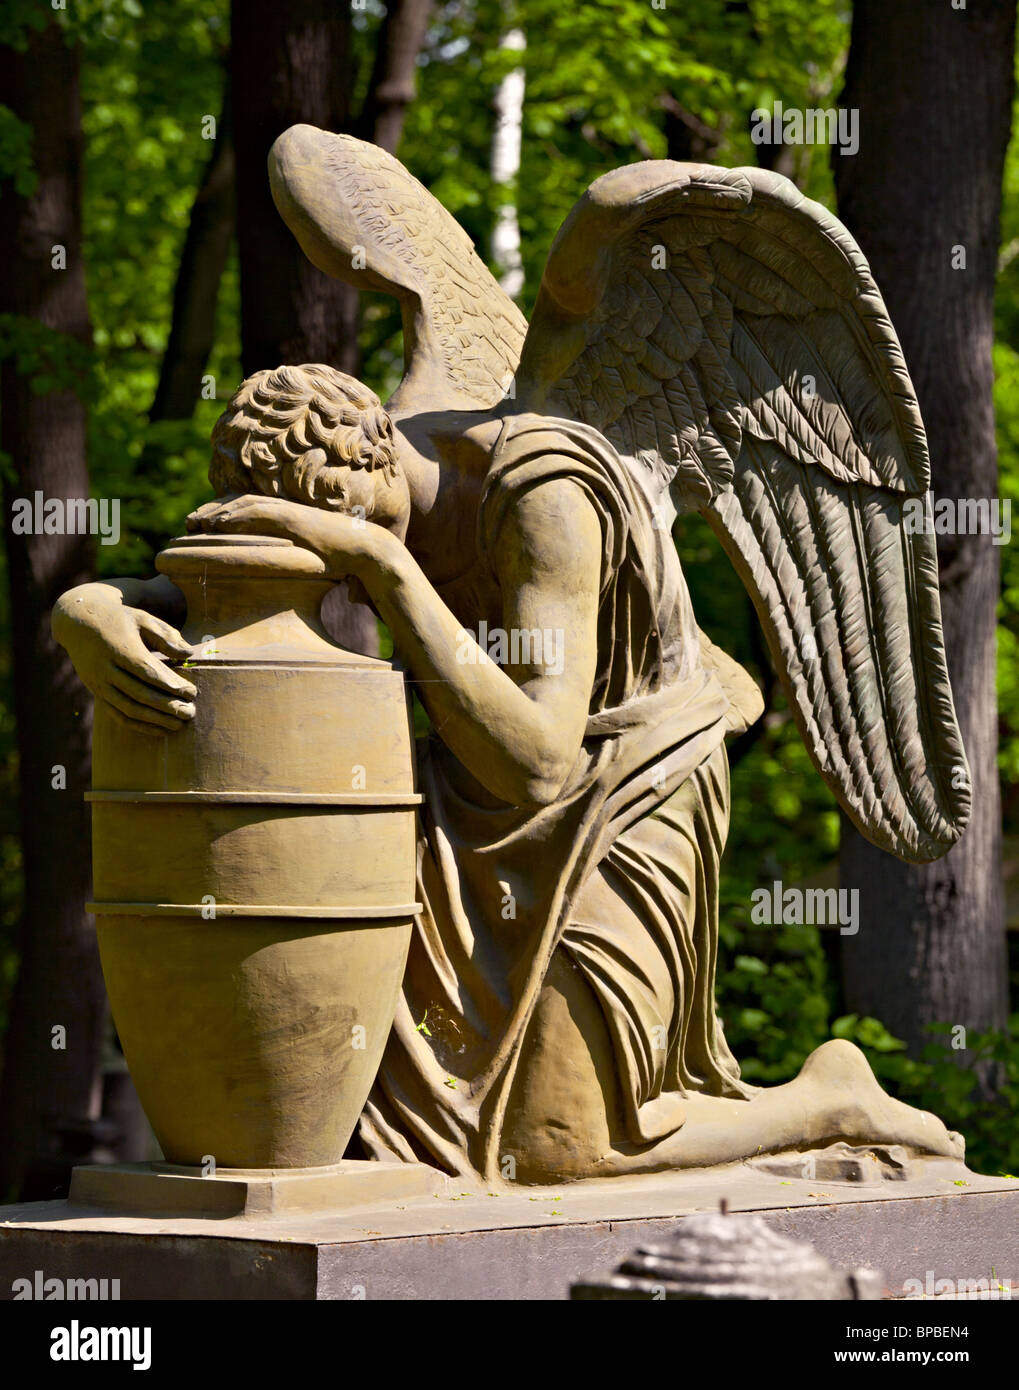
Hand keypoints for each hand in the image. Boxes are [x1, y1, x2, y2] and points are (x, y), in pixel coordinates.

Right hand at [53, 587, 196, 734]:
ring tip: (179, 724)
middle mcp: (106, 669)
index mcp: (119, 648)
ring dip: (156, 720)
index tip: (192, 692)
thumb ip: (165, 636)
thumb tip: (189, 653)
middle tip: (191, 713)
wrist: (79, 623)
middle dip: (168, 707)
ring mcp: (99, 684)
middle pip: (140, 694)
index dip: (170, 685)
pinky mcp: (97, 693)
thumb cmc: (119, 620)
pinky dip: (139, 725)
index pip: (147, 672)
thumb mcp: (143, 619)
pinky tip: (159, 729)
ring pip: (129, 709)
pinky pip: (118, 715)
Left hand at [186, 494, 393, 579]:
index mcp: (288, 519)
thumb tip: (286, 585)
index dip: (223, 516)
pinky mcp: (293, 517)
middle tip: (188, 521)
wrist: (369, 553)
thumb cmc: (346, 563)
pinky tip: (217, 523)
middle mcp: (286, 511)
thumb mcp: (313, 565)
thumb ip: (297, 567)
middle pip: (240, 503)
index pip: (249, 511)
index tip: (201, 527)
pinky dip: (235, 515)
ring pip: (244, 504)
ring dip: (217, 512)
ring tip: (194, 521)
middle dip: (212, 511)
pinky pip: (258, 512)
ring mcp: (289, 512)